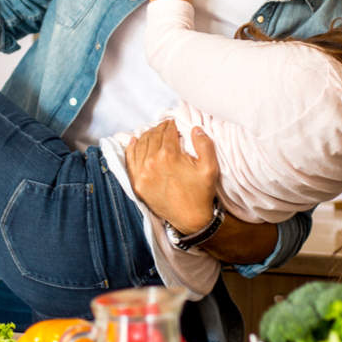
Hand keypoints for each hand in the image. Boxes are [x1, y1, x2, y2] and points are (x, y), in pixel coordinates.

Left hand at [125, 120, 219, 234]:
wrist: (190, 219)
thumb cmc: (201, 193)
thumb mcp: (210, 167)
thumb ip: (204, 144)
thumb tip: (195, 129)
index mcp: (169, 155)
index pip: (167, 132)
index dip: (171, 125)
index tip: (173, 123)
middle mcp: (152, 162)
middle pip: (153, 137)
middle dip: (159, 129)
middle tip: (164, 126)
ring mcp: (142, 173)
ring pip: (141, 146)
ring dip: (147, 135)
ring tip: (153, 132)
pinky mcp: (138, 184)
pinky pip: (130, 160)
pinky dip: (131, 148)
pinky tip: (134, 141)